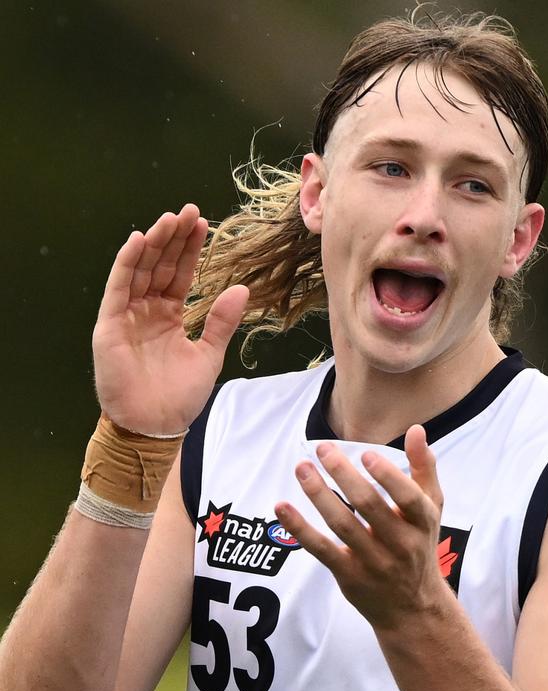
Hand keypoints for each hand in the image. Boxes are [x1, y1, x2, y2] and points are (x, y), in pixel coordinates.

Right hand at [93, 203, 248, 434]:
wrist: (155, 426)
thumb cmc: (178, 397)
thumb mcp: (208, 356)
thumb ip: (221, 322)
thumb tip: (241, 288)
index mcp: (169, 316)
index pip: (179, 274)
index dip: (190, 250)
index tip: (204, 224)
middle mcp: (146, 311)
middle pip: (160, 265)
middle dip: (174, 238)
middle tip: (189, 210)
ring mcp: (126, 316)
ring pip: (139, 270)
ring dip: (153, 243)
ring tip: (170, 219)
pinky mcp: (109, 326)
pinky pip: (117, 289)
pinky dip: (126, 264)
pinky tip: (138, 240)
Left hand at [275, 425, 448, 630]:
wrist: (414, 608)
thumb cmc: (419, 546)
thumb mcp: (431, 508)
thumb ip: (424, 469)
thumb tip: (415, 430)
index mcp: (422, 522)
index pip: (407, 498)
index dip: (387, 476)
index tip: (365, 454)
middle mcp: (400, 544)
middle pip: (369, 506)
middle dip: (344, 475)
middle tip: (323, 449)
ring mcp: (374, 562)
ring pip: (343, 525)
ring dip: (319, 495)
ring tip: (302, 468)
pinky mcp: (349, 576)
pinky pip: (321, 549)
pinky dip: (299, 529)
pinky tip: (282, 507)